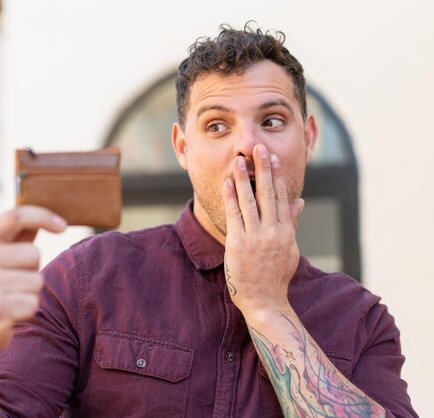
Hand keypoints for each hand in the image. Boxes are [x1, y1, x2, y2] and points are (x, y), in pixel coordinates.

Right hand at [0, 206, 66, 361]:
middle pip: (33, 254)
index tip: (62, 225)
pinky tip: (7, 317)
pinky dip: (26, 312)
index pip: (15, 216)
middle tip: (10, 286)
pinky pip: (33, 303)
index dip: (43, 216)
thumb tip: (47, 217)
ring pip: (37, 281)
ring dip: (29, 294)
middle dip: (31, 271)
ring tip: (7, 301)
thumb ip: (14, 239)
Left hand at [221, 144, 303, 314]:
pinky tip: (227, 183)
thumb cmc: (276, 276)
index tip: (273, 157)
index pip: (282, 197)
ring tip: (239, 160)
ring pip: (249, 202)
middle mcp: (272, 231)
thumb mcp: (290, 248)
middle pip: (268, 194)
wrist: (264, 301)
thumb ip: (292, 222)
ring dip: (243, 179)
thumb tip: (299, 200)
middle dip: (263, 169)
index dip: (277, 175)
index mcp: (286, 231)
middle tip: (259, 148)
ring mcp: (255, 238)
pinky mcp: (238, 244)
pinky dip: (230, 198)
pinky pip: (234, 216)